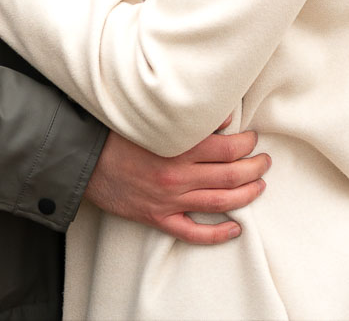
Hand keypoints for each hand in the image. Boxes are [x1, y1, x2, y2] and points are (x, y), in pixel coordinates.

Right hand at [84, 122, 269, 244]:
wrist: (84, 158)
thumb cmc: (117, 131)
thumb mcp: (153, 116)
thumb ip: (188, 118)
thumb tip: (224, 115)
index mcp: (178, 147)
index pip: (227, 148)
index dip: (247, 143)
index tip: (253, 138)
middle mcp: (178, 176)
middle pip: (230, 176)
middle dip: (254, 168)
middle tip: (265, 160)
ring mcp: (169, 200)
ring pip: (219, 203)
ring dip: (246, 195)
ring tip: (260, 186)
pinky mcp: (158, 218)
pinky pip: (193, 233)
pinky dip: (217, 234)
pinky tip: (236, 228)